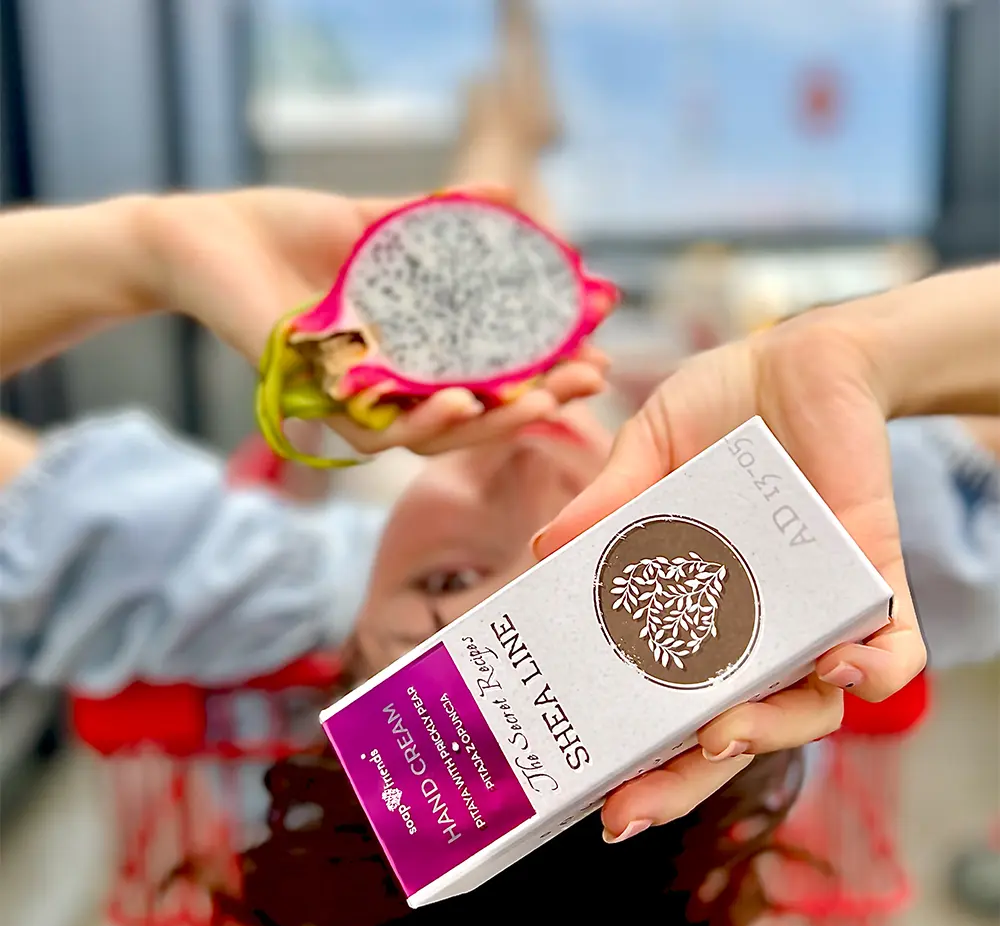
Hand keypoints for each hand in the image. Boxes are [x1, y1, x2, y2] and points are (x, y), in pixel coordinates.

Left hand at [139, 186, 606, 456]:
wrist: (209, 237)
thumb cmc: (291, 233)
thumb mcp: (379, 224)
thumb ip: (440, 221)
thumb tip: (506, 196)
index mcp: (416, 350)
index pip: (495, 370)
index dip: (549, 365)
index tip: (599, 347)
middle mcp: (394, 386)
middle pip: (480, 411)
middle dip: (539, 398)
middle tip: (589, 380)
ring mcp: (358, 400)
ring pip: (437, 433)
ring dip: (495, 421)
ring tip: (542, 396)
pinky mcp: (320, 403)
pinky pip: (378, 428)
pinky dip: (424, 418)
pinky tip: (464, 399)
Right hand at [533, 308, 926, 839]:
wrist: (803, 358)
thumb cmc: (723, 407)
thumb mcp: (647, 451)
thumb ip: (608, 503)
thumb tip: (545, 550)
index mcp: (696, 607)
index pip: (670, 702)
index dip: (642, 758)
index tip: (598, 797)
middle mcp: (756, 624)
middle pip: (732, 728)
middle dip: (686, 778)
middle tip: (633, 803)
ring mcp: (814, 607)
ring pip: (810, 708)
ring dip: (770, 732)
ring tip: (721, 732)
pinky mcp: (870, 572)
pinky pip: (890, 648)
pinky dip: (874, 670)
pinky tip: (838, 664)